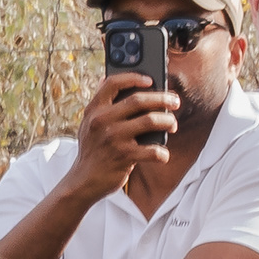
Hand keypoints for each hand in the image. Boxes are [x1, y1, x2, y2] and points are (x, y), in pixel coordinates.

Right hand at [72, 72, 182, 186]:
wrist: (84, 181)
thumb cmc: (92, 150)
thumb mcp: (88, 123)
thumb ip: (99, 103)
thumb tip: (105, 78)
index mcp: (94, 109)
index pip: (113, 83)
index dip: (133, 77)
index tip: (150, 79)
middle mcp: (102, 121)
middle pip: (138, 100)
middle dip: (161, 98)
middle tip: (175, 102)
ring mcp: (113, 138)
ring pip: (150, 121)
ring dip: (167, 121)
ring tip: (173, 124)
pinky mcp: (123, 156)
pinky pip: (151, 150)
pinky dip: (161, 153)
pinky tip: (163, 154)